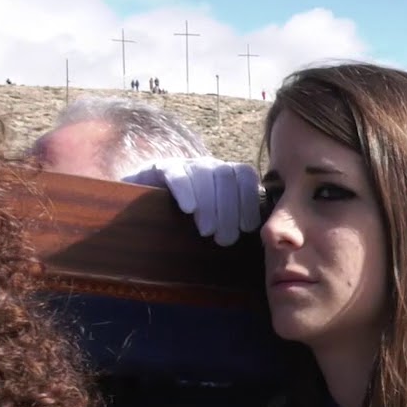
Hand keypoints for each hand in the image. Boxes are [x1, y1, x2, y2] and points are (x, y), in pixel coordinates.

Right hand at [123, 156, 260, 245]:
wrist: (143, 208)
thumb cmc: (189, 222)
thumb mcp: (216, 222)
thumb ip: (237, 224)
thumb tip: (262, 241)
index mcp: (227, 175)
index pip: (245, 175)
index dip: (248, 200)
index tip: (246, 228)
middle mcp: (208, 165)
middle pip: (227, 176)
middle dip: (229, 210)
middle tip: (224, 239)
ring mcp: (184, 164)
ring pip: (205, 174)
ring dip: (210, 204)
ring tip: (207, 231)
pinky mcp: (160, 169)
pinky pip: (176, 174)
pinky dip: (185, 190)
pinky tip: (188, 209)